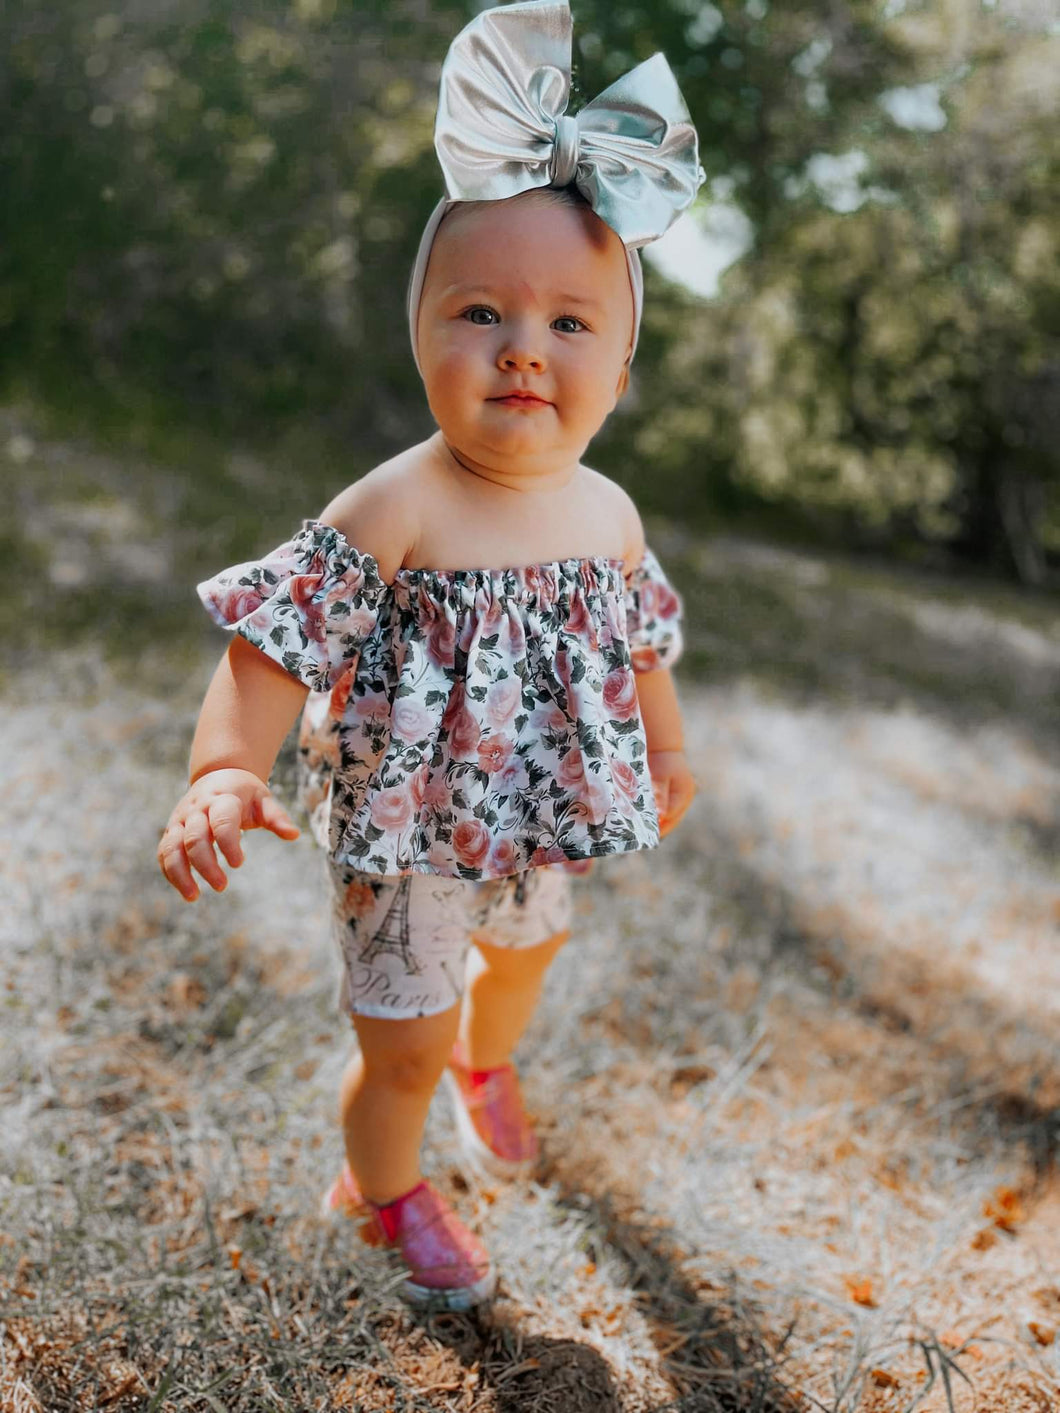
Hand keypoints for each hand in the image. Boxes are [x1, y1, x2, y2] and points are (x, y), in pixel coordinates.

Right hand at [157, 768, 299, 901]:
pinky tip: (186, 891)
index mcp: (221, 799)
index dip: (228, 843)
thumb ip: (276, 817)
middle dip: (205, 864)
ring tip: (193, 897)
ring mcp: (180, 820)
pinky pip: (164, 853)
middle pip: (194, 838)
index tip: (239, 863)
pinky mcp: (171, 830)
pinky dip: (171, 872)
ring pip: (172, 847)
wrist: (218, 775)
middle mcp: (196, 809)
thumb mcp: (263, 800)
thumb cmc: (245, 793)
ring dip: (180, 873)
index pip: (221, 821)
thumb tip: (294, 835)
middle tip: (222, 886)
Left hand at [648, 749, 695, 838]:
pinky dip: (655, 816)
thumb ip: (660, 795)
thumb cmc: (661, 760)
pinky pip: (664, 812)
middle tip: (640, 837)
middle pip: (670, 821)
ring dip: (656, 824)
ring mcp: (680, 798)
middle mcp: (684, 799)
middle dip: (657, 829)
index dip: (657, 826)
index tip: (642, 833)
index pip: (670, 817)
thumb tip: (661, 816)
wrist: (663, 747)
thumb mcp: (660, 776)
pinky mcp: (673, 797)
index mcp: (683, 794)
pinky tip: (643, 819)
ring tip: (640, 831)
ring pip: (668, 818)